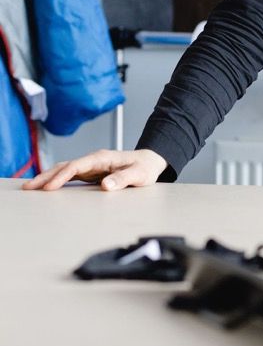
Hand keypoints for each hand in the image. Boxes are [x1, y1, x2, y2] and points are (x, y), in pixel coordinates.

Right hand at [21, 149, 166, 191]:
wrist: (150, 162)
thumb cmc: (144, 168)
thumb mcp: (138, 175)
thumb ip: (123, 179)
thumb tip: (106, 186)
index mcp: (102, 158)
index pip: (76, 166)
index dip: (61, 176)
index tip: (49, 188)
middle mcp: (93, 159)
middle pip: (65, 166)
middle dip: (46, 176)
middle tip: (29, 187)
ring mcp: (91, 165)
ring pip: (65, 170)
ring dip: (48, 178)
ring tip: (31, 188)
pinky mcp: (91, 172)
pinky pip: (70, 175)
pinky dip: (57, 180)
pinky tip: (47, 187)